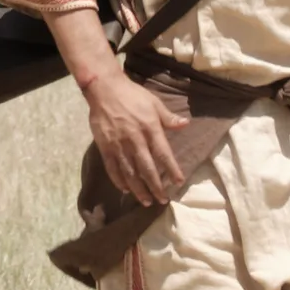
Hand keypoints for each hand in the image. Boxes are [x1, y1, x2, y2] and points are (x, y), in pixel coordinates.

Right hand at [77, 63, 187, 204]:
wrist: (104, 89)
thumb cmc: (132, 95)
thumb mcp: (154, 102)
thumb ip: (168, 117)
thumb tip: (185, 124)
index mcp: (150, 128)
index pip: (163, 153)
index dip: (171, 169)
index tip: (178, 182)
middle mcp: (135, 139)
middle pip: (147, 168)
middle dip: (156, 186)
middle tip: (162, 200)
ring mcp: (118, 144)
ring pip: (129, 172)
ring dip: (138, 189)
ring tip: (146, 201)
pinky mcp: (105, 146)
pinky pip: (112, 168)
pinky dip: (119, 180)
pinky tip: (125, 189)